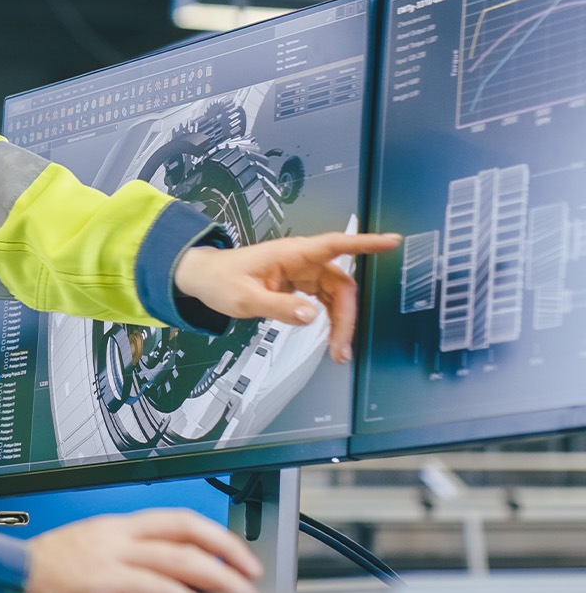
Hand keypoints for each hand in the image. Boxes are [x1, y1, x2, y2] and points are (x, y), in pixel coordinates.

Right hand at [19, 509, 260, 592]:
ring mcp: (111, 559)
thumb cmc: (42, 574)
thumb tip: (171, 585)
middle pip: (185, 537)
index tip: (238, 557)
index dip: (215, 536)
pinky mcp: (102, 585)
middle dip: (226, 558)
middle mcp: (117, 537)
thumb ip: (126, 562)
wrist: (6, 578)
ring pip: (177, 562)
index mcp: (115, 527)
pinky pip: (153, 590)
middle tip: (250, 581)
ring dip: (216, 581)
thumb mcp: (88, 554)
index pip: (177, 520)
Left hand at [172, 231, 400, 363]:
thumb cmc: (220, 281)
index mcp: (291, 254)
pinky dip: (329, 320)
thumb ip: (278, 307)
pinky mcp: (297, 285)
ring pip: (335, 296)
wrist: (203, 278)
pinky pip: (323, 301)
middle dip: (347, 315)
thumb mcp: (244, 299)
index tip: (391, 241)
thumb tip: (312, 316)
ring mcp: (300, 273)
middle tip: (341, 348)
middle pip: (340, 284)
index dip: (364, 243)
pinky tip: (328, 338)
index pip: (334, 245)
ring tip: (337, 351)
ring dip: (340, 322)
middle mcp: (300, 260)